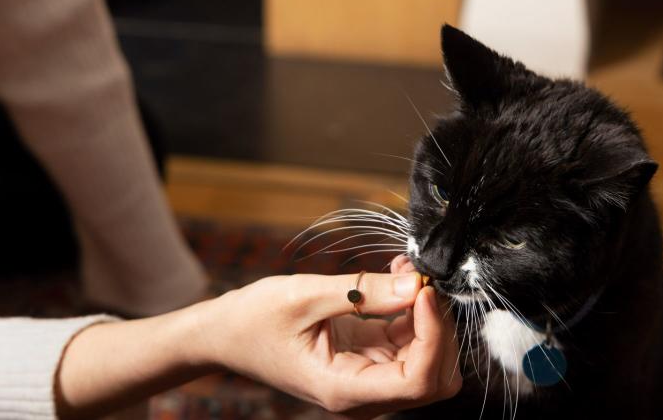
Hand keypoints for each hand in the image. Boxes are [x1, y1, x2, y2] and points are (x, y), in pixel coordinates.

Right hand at [203, 272, 461, 417]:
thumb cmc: (253, 320)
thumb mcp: (305, 296)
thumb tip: (415, 283)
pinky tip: (398, 278)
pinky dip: (413, 311)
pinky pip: (408, 342)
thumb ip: (364, 291)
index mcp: (344, 390)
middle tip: (420, 279)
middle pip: (434, 376)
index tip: (423, 290)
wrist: (224, 334)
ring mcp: (367, 378)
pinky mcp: (368, 359)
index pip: (419, 381)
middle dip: (438, 327)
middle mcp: (362, 393)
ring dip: (427, 315)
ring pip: (428, 359)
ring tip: (405, 270)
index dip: (434, 336)